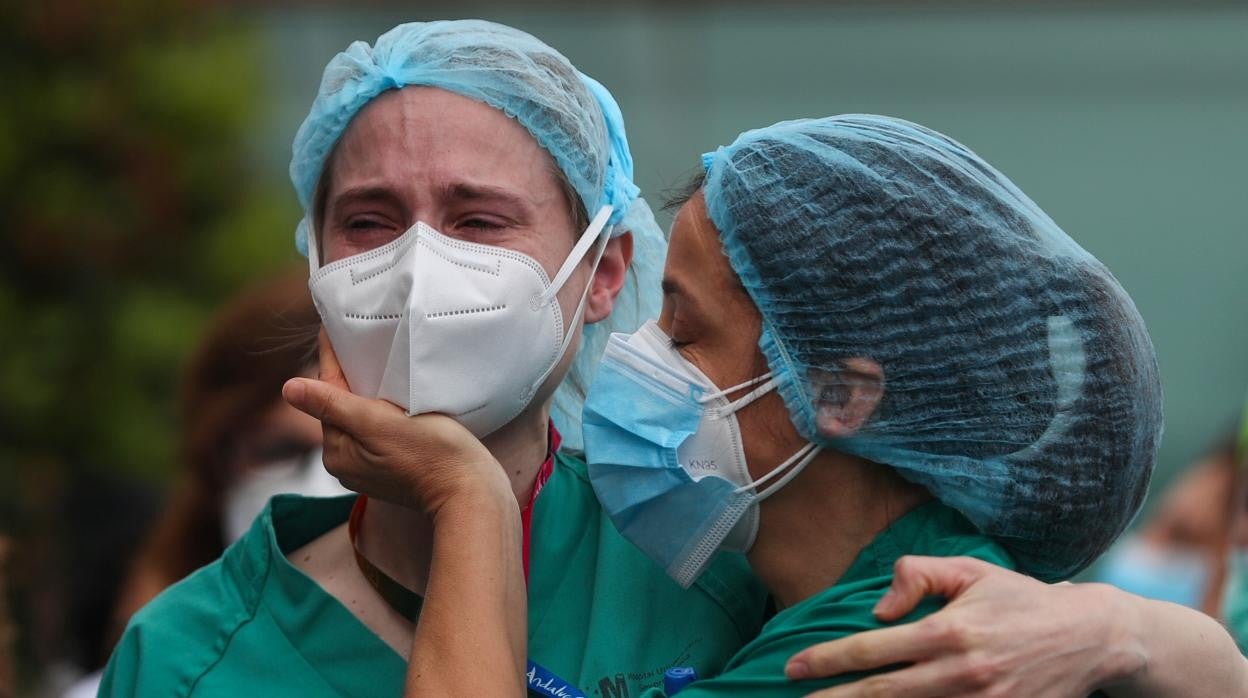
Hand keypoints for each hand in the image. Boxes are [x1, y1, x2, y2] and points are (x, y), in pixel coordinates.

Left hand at [282, 330, 510, 516]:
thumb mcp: (378, 423)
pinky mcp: (392, 467)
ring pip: (361, 417)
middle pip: (342, 405)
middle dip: (351, 375)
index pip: (327, 392)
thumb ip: (333, 404)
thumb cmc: (431, 454)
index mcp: (337, 450)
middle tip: (360, 337)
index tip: (331, 325)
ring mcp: (369, 466)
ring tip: (380, 360)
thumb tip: (287, 388)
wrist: (470, 490)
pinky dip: (384, 411)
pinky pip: (378, 430)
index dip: (332, 357)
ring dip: (369, 392)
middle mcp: (346, 461)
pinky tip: (398, 396)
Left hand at [785, 556, 1145, 697]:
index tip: (793, 668)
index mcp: (949, 631)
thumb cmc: (1019, 599)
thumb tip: (878, 609)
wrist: (1090, 637)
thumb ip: (916, 576)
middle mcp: (962, 672)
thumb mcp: (969, 571)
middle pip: (883, 694)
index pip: (873, 648)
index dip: (827, 661)